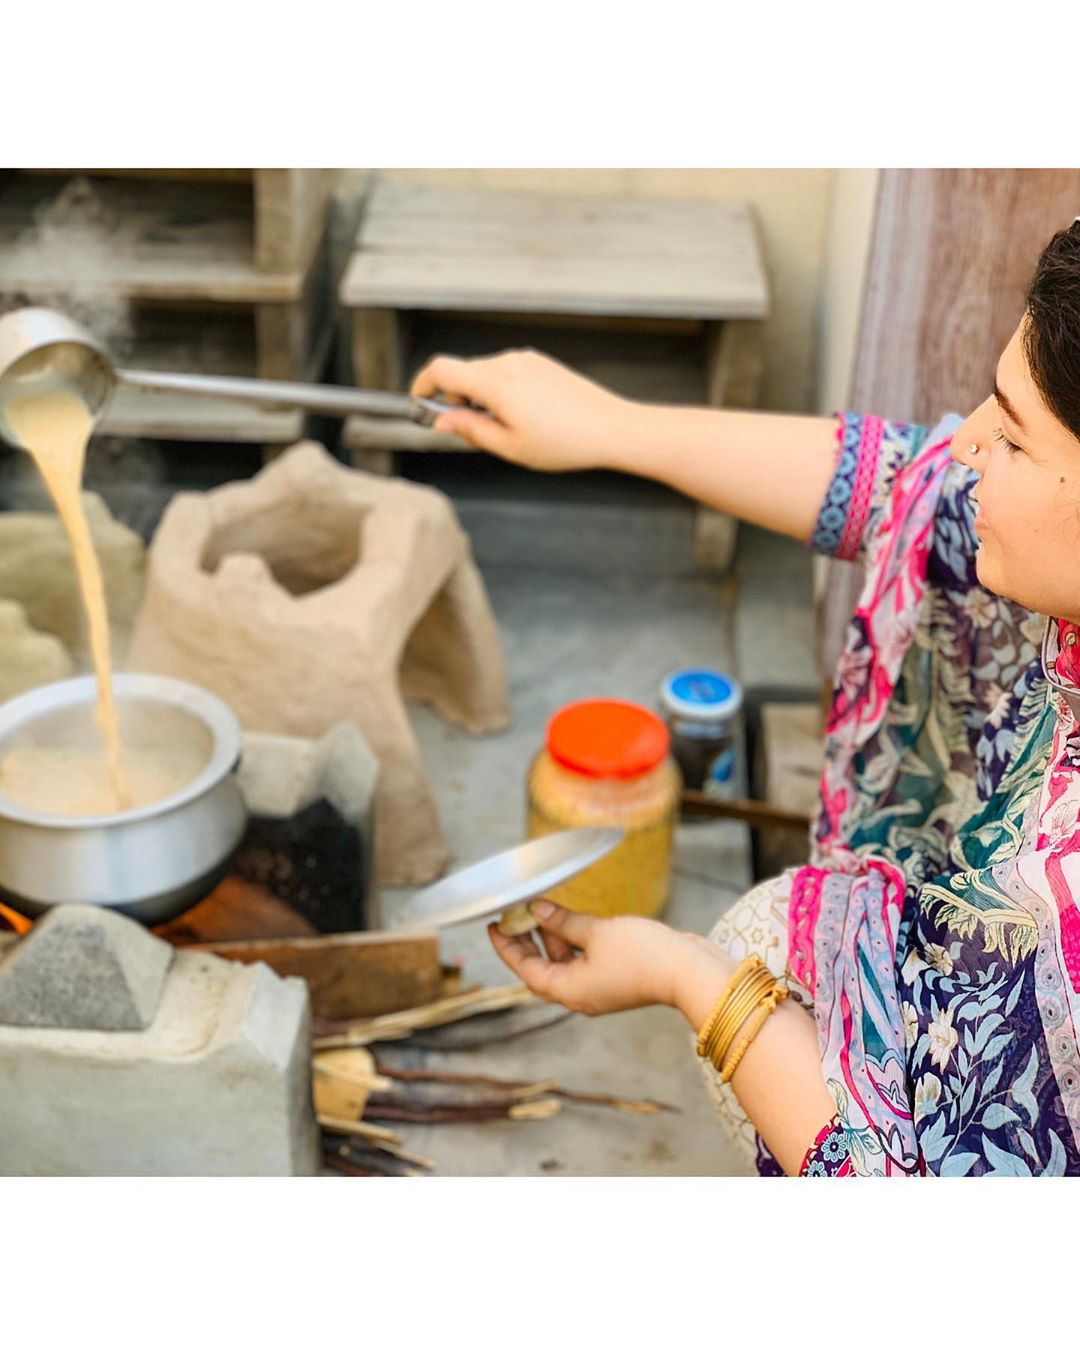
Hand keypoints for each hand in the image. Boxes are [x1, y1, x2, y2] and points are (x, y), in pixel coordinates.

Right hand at [410, 348, 635, 472]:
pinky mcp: (541, 363)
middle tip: (472, 432)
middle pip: (463, 372)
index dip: (422, 385)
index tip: (419, 402)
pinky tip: (525, 418)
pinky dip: (502, 392)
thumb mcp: (508, 446)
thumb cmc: (565, 441)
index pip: (441, 369)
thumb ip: (470, 430)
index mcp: (495, 382)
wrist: (611, 428)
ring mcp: (526, 360)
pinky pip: (508, 374)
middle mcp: (508, 362)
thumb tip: (443, 421)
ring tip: (507, 430)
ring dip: (482, 398)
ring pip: (486, 375)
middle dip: (457, 400)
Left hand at [488, 899, 727, 1017]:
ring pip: (564, 963)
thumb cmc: (643, 955)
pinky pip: (585, 960)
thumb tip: (537, 910)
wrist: (689, 970)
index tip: (493, 927)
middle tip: (514, 914)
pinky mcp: (617, 978)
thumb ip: (564, 922)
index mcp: (569, 990)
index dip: (506, 948)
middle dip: (528, 941)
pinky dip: (574, 941)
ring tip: (543, 909)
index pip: (526, 971)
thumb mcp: (596, 932)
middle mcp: (581, 994)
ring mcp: (600, 988)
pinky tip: (572, 920)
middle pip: (543, 969)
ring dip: (552, 938)